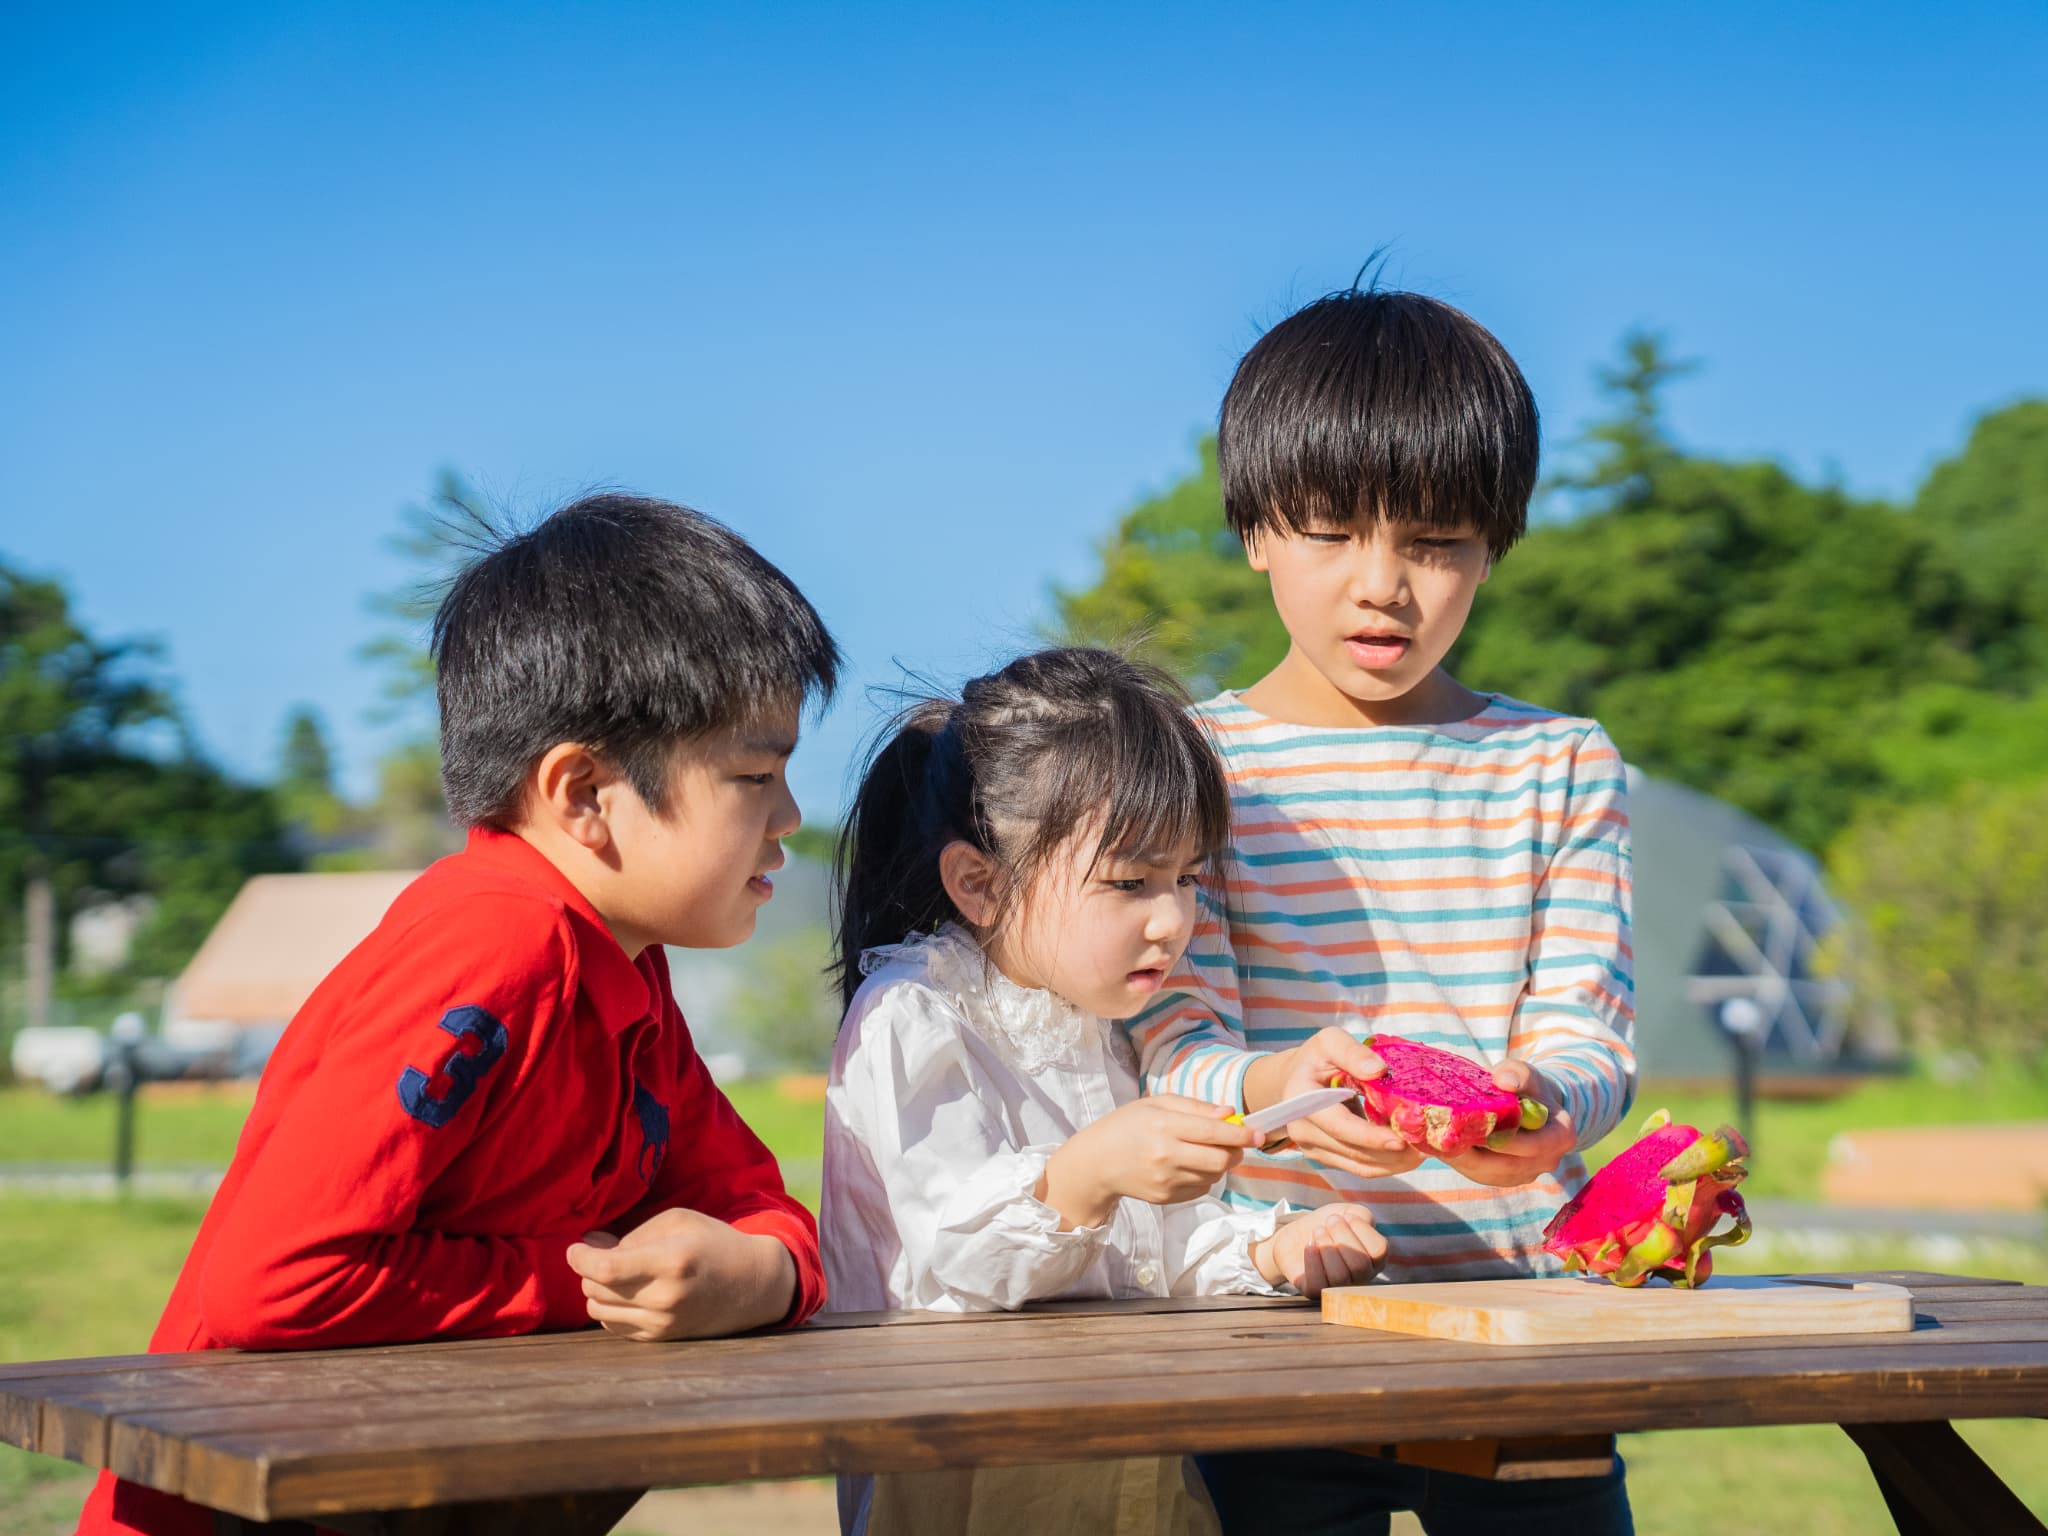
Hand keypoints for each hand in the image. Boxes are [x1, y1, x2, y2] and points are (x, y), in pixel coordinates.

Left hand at [567, 1207, 796, 1341]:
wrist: (752, 1285)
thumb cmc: (713, 1243)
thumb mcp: (677, 1222)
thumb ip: (631, 1235)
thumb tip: (588, 1245)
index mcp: (670, 1262)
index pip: (605, 1269)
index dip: (579, 1259)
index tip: (574, 1248)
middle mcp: (664, 1298)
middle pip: (595, 1291)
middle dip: (589, 1271)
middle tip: (602, 1255)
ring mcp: (662, 1324)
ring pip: (598, 1312)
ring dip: (598, 1292)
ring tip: (617, 1275)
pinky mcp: (660, 1339)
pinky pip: (613, 1327)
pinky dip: (611, 1308)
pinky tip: (629, 1293)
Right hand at [1041, 1095, 1256, 1228]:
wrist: (1096, 1162)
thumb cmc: (1127, 1125)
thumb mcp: (1156, 1104)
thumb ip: (1195, 1107)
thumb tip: (1230, 1113)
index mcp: (1163, 1126)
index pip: (1213, 1132)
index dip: (1241, 1133)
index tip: (1259, 1133)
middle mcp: (1165, 1156)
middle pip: (1220, 1160)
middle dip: (1236, 1151)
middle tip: (1236, 1143)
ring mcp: (1166, 1181)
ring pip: (1214, 1176)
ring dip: (1221, 1164)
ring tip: (1207, 1150)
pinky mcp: (1166, 1198)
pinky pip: (1201, 1188)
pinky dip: (1206, 1176)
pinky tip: (1191, 1165)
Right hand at [1249, 1028, 1422, 1179]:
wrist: (1296, 1079)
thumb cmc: (1317, 1057)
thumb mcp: (1331, 1042)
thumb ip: (1352, 1052)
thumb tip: (1378, 1070)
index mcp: (1300, 1099)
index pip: (1338, 1124)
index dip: (1369, 1135)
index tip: (1401, 1140)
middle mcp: (1301, 1130)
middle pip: (1353, 1151)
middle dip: (1391, 1152)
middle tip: (1427, 1144)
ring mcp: (1312, 1148)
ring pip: (1360, 1165)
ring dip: (1394, 1162)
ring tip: (1424, 1150)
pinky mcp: (1326, 1158)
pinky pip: (1360, 1168)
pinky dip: (1387, 1163)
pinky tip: (1409, 1154)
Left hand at [1252, 1204, 1387, 1295]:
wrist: (1296, 1235)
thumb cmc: (1327, 1225)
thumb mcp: (1349, 1213)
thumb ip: (1362, 1216)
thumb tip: (1359, 1226)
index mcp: (1374, 1260)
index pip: (1379, 1251)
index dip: (1362, 1229)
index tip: (1347, 1217)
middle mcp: (1360, 1278)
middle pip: (1359, 1264)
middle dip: (1341, 1235)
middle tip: (1330, 1221)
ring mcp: (1338, 1288)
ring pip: (1340, 1275)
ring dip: (1326, 1246)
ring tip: (1318, 1231)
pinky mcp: (1315, 1291)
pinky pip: (1318, 1284)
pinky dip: (1312, 1260)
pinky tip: (1309, 1246)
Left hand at [1439, 1060, 1574, 1187]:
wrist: (1530, 1103)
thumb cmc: (1527, 1086)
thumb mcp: (1526, 1073)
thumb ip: (1517, 1074)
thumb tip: (1503, 1081)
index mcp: (1561, 1137)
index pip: (1531, 1145)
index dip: (1502, 1139)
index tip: (1473, 1127)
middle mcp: (1548, 1161)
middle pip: (1506, 1164)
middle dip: (1474, 1152)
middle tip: (1442, 1136)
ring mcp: (1527, 1173)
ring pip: (1489, 1172)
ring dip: (1461, 1159)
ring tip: (1435, 1140)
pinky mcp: (1506, 1178)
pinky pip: (1481, 1174)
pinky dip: (1460, 1161)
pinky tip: (1440, 1145)